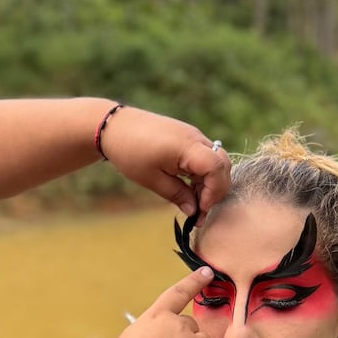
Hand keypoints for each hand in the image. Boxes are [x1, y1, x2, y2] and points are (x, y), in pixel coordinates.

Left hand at [98, 108, 229, 219]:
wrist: (115, 126)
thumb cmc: (130, 152)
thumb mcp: (151, 179)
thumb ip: (176, 195)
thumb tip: (194, 211)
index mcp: (187, 147)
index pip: (217, 168)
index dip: (214, 191)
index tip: (201, 208)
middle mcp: (195, 138)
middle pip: (222, 164)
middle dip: (216, 189)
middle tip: (200, 209)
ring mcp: (193, 135)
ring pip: (215, 161)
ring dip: (210, 182)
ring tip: (192, 201)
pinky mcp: (188, 137)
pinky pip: (205, 156)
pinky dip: (202, 173)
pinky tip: (188, 186)